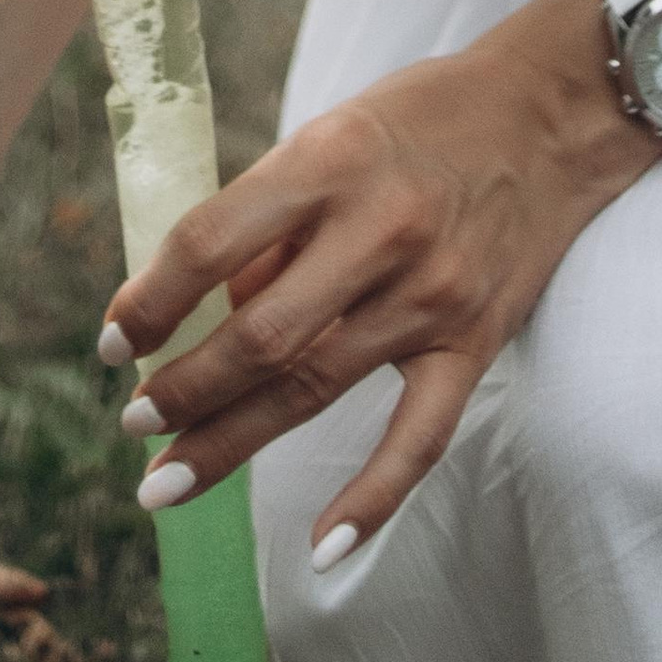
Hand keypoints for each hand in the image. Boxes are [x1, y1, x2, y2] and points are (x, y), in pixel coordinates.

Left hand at [100, 0, 651, 561]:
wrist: (547, 116)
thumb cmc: (419, 119)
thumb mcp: (329, 134)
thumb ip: (270, 219)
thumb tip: (202, 310)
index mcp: (327, 162)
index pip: (211, 244)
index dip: (150, 302)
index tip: (113, 342)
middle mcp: (377, 230)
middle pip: (259, 334)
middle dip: (182, 390)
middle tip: (132, 427)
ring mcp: (430, 294)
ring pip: (315, 387)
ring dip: (231, 440)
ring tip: (167, 480)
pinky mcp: (473, 341)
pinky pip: (419, 436)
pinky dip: (372, 497)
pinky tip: (322, 545)